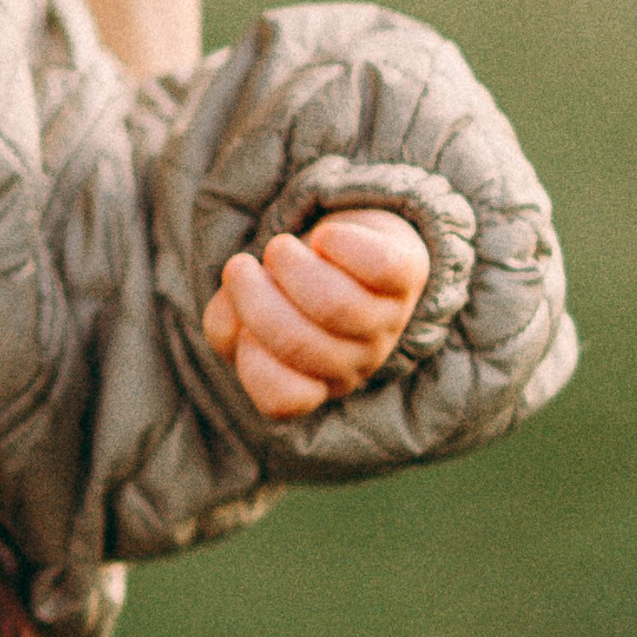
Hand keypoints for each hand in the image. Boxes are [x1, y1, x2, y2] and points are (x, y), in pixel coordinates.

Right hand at [203, 210, 432, 419]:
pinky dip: (344, 245)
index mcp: (317, 382)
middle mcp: (358, 360)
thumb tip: (232, 322)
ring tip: (278, 247)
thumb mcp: (247, 313)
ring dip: (293, 268)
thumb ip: (226, 326)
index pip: (284, 399)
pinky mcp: (409, 275)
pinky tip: (324, 237)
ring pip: (339, 306)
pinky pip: (383, 267)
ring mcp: (388, 320)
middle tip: (238, 268)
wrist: (352, 250)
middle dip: (256, 301)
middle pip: (303, 345)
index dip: (251, 363)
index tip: (240, 328)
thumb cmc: (290, 290)